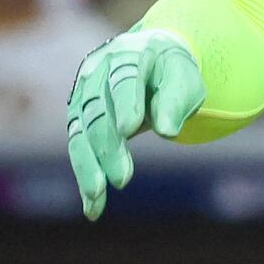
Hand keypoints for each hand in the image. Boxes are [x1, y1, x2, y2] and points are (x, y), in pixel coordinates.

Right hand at [62, 28, 205, 219]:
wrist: (151, 57)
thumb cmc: (172, 71)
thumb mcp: (185, 78)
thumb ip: (176, 100)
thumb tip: (168, 132)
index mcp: (128, 55)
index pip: (125, 80)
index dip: (126, 104)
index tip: (129, 129)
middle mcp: (97, 73)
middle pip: (99, 112)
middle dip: (109, 147)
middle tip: (122, 178)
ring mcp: (83, 95)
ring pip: (80, 133)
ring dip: (88, 166)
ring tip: (97, 196)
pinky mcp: (78, 117)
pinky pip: (78, 148)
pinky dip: (85, 176)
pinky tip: (91, 207)